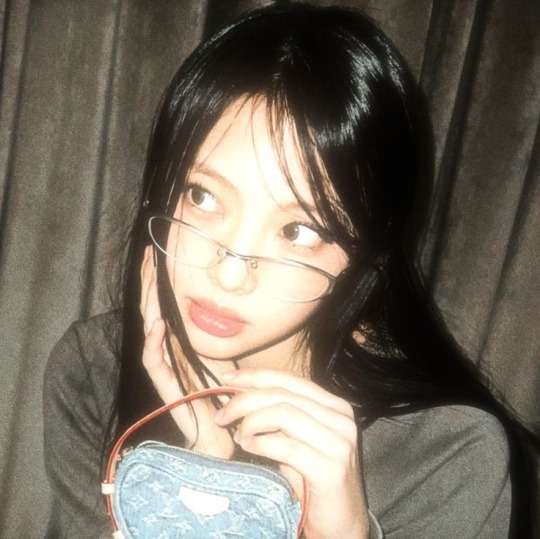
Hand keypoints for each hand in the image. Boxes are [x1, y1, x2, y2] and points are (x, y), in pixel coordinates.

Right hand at [140, 246, 234, 456]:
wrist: (220, 431)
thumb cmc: (222, 394)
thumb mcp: (222, 354)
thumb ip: (214, 334)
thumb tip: (222, 307)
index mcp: (180, 341)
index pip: (165, 304)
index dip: (160, 281)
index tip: (159, 255)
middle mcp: (169, 349)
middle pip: (154, 310)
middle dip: (151, 283)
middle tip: (149, 256)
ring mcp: (165, 366)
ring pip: (149, 330)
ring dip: (149, 305)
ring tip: (150, 280)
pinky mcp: (165, 384)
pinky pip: (154, 361)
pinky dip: (155, 342)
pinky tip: (158, 324)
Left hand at [214, 369, 370, 538]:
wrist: (343, 524)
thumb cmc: (313, 480)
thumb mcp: (297, 439)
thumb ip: (279, 416)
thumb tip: (239, 393)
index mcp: (335, 406)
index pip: (290, 379)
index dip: (255, 376)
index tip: (227, 378)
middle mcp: (341, 418)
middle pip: (283, 394)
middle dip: (245, 400)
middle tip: (222, 415)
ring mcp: (339, 443)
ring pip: (283, 414)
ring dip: (252, 421)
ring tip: (238, 435)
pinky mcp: (332, 469)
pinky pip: (287, 446)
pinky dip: (261, 443)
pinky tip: (248, 446)